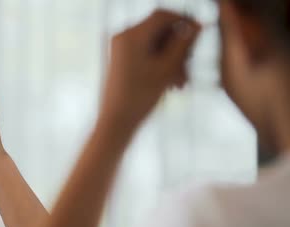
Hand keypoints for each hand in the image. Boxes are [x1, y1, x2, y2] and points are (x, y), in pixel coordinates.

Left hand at [100, 10, 200, 127]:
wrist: (116, 122)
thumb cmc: (139, 98)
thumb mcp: (167, 68)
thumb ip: (183, 43)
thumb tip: (196, 25)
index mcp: (131, 35)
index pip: (162, 16)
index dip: (183, 20)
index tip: (200, 32)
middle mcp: (122, 37)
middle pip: (159, 31)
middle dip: (178, 48)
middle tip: (189, 65)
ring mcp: (120, 49)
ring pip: (155, 45)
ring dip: (171, 60)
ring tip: (181, 82)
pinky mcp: (120, 61)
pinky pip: (146, 55)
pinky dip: (159, 65)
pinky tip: (171, 84)